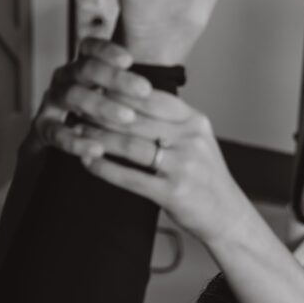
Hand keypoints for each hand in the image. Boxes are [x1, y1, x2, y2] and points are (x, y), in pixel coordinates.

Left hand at [42, 38, 249, 244]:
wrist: (227, 216)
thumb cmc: (205, 177)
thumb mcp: (196, 141)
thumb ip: (170, 121)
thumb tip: (130, 98)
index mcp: (195, 122)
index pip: (151, 97)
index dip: (119, 91)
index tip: (93, 86)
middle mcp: (191, 140)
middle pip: (136, 119)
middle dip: (102, 112)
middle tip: (76, 107)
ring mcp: (182, 166)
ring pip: (130, 145)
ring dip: (98, 138)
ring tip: (76, 133)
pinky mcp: (172, 193)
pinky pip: (129, 177)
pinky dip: (104, 168)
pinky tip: (87, 161)